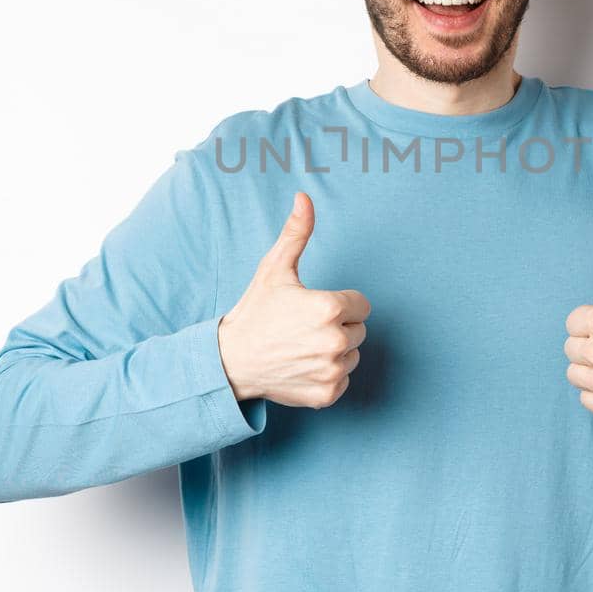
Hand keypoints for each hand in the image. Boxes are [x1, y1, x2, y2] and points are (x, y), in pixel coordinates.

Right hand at [217, 191, 369, 408]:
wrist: (230, 361)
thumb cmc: (255, 312)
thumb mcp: (274, 269)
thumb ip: (297, 233)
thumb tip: (304, 197)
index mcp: (329, 307)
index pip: (362, 304)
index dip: (339, 303)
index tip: (312, 308)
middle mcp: (335, 341)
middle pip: (359, 330)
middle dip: (337, 326)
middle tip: (303, 328)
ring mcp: (331, 370)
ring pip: (352, 355)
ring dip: (334, 351)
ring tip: (302, 346)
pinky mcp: (327, 394)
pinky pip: (343, 380)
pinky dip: (327, 375)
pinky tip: (302, 366)